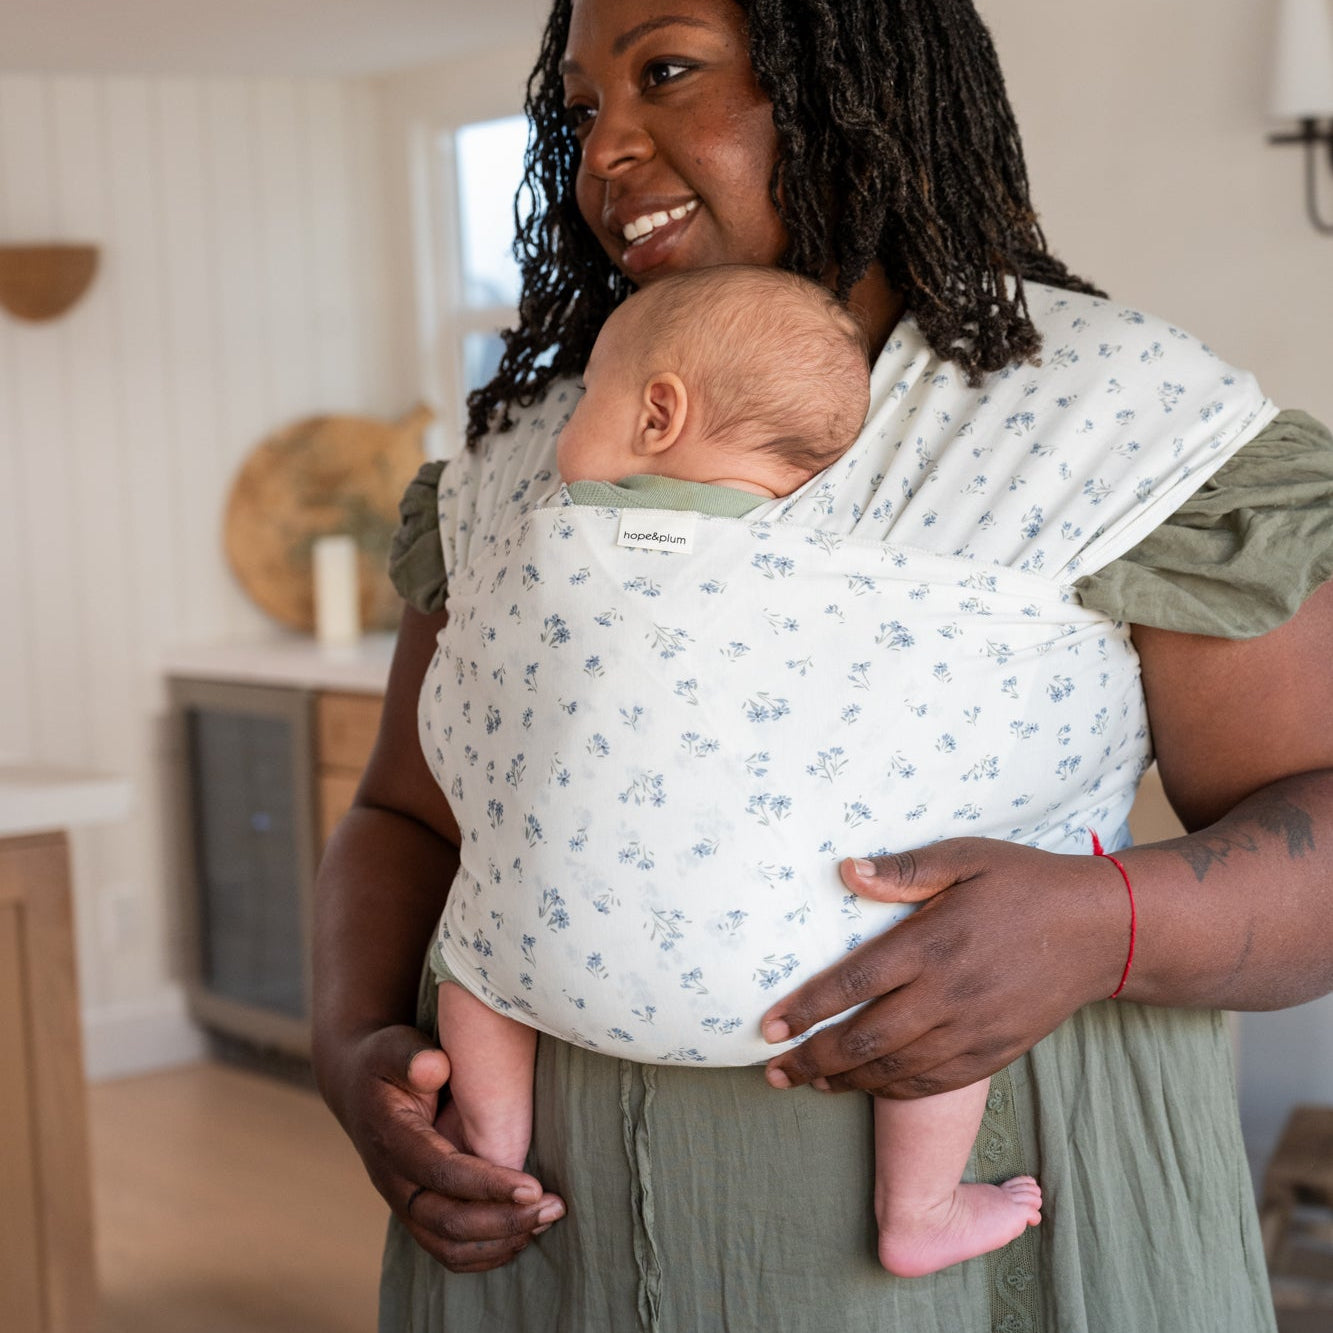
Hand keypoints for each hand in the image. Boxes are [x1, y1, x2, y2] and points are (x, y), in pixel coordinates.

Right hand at [328, 1024, 564, 1272]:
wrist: (359, 1087)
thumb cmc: (387, 1062)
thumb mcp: (394, 1047)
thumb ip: (413, 1057)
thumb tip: (434, 1067)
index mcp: (391, 1139)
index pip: (440, 1173)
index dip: (487, 1185)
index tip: (533, 1186)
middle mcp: (392, 1181)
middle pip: (446, 1221)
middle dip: (504, 1220)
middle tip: (555, 1207)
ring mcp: (402, 1202)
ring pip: (447, 1246)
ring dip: (500, 1242)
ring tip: (547, 1220)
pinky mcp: (416, 1212)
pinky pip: (447, 1250)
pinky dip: (486, 1253)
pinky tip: (524, 1234)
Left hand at [760, 841, 1123, 1098]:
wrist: (1099, 931)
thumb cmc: (1024, 884)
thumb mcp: (966, 858)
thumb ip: (905, 870)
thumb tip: (845, 870)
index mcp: (934, 943)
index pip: (854, 983)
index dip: (806, 1007)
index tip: (769, 1025)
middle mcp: (948, 995)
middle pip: (865, 1040)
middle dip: (811, 1058)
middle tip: (772, 1070)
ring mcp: (972, 1031)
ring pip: (895, 1070)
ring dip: (843, 1081)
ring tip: (805, 1081)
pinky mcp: (993, 1054)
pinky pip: (933, 1084)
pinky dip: (891, 1092)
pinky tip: (864, 1088)